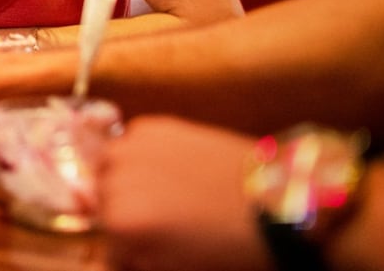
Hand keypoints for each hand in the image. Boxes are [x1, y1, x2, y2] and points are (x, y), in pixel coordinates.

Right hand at [99, 116, 268, 270]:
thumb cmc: (235, 243)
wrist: (280, 198)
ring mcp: (132, 147)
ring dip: (128, 183)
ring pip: (110, 171)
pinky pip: (131, 145)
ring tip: (165, 194)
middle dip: (127, 216)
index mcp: (122, 222)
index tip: (151, 253)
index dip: (132, 253)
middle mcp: (116, 178)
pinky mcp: (153, 126)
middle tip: (162, 225)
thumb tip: (129, 252)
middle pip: (104, 204)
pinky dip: (143, 157)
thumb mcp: (180, 266)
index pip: (109, 246)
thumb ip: (140, 258)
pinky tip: (174, 169)